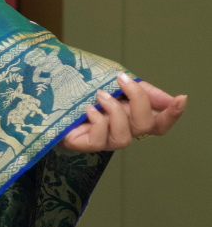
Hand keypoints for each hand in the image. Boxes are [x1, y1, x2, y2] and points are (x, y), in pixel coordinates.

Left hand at [61, 74, 186, 151]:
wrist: (46, 90)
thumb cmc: (81, 87)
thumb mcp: (113, 81)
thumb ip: (140, 90)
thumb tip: (170, 98)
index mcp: (130, 116)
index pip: (159, 123)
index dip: (172, 115)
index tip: (180, 99)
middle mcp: (120, 130)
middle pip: (145, 127)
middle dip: (139, 101)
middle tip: (121, 81)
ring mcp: (102, 140)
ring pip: (124, 138)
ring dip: (115, 112)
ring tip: (100, 95)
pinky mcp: (84, 145)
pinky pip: (100, 141)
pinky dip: (97, 122)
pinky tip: (88, 109)